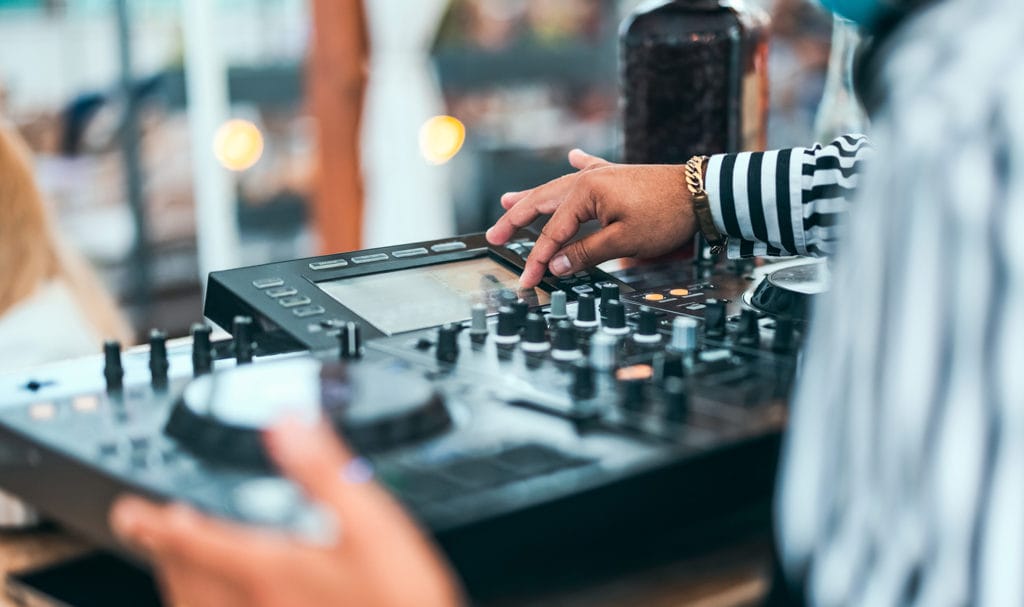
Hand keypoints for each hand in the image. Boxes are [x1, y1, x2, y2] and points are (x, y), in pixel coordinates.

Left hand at [109, 418, 461, 606]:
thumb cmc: (398, 600)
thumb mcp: (373, 524)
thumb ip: (325, 471)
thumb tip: (287, 421)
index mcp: (271, 567)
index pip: (195, 540)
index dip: (157, 521)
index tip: (130, 510)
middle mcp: (256, 603)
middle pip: (189, 577)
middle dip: (166, 548)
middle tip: (152, 527)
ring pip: (197, 606)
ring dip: (179, 581)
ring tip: (176, 562)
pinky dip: (203, 603)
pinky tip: (226, 597)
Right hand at [486, 149, 696, 288]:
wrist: (701, 193)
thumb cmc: (666, 215)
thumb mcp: (624, 241)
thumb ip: (587, 253)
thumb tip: (557, 265)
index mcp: (585, 192)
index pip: (552, 232)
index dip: (538, 259)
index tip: (526, 280)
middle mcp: (587, 179)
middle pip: (542, 203)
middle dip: (516, 220)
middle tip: (493, 236)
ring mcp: (602, 175)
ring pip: (558, 188)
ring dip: (533, 196)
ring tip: (508, 202)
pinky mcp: (618, 176)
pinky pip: (589, 169)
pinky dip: (578, 164)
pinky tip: (571, 154)